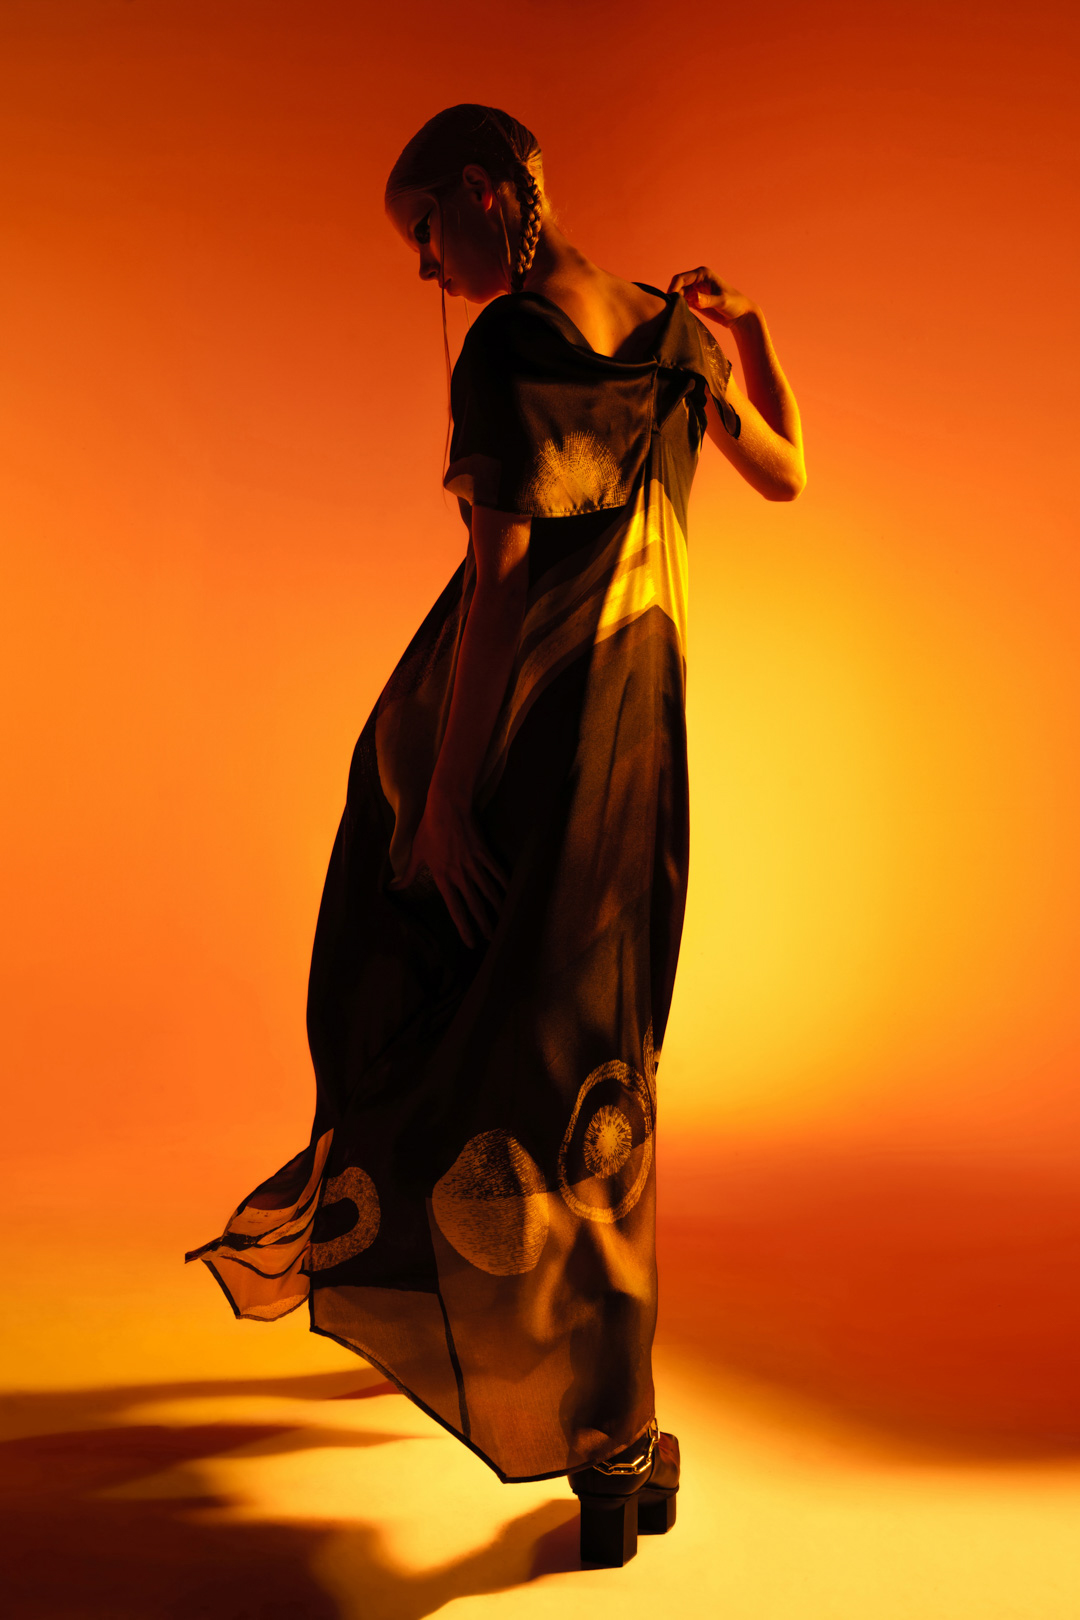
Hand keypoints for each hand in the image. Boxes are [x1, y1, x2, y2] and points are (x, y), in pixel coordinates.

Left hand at [389, 788, 506, 948]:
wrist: (447, 807)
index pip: (454, 907)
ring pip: (488, 890)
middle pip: (474, 904)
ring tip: (503, 921)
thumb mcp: (416, 853)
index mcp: (443, 877)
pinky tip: (511, 894)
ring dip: (496, 907)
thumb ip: (408, 874)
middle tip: (491, 938)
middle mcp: (459, 874)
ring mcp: (473, 863)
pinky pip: (496, 871)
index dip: (463, 926)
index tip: (470, 941)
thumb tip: (394, 888)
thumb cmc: (429, 830)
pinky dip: (504, 883)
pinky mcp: (483, 852)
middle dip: (484, 923)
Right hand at [667, 267, 756, 327]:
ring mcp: (695, 291)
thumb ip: (708, 300)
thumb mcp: (722, 301)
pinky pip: (681, 303)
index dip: (673, 288)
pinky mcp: (695, 301)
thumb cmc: (734, 304)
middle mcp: (696, 280)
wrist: (740, 315)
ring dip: (674, 304)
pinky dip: (678, 308)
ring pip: (678, 295)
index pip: (681, 278)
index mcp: (702, 274)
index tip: (670, 301)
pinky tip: (679, 316)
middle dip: (672, 296)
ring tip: (674, 315)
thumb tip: (695, 299)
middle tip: (669, 310)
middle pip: (677, 286)